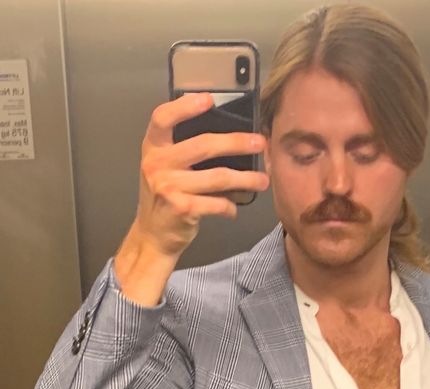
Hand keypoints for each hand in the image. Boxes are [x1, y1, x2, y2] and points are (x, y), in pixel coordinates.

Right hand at [114, 93, 268, 305]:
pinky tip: (234, 208)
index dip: (184, 106)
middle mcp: (158, 164)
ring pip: (218, 177)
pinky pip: (217, 203)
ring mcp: (169, 187)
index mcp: (153, 148)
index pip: (162, 118)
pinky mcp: (182, 208)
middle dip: (237, 143)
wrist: (153, 235)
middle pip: (203, 145)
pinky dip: (230, 206)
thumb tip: (229, 134)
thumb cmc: (165, 196)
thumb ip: (183, 148)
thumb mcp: (165, 167)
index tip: (208, 99)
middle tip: (260, 143)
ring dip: (246, 179)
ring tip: (263, 180)